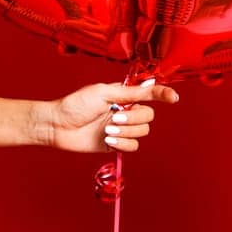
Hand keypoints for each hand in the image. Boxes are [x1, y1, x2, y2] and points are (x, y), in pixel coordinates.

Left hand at [37, 78, 179, 153]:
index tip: (173, 98)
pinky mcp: (115, 144)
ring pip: (142, 132)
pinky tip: (108, 140)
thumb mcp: (102, 93)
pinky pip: (133, 146)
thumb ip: (129, 92)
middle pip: (148, 116)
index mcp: (121, 96)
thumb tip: (150, 85)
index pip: (148, 94)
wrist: (58, 126)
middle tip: (113, 118)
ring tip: (106, 130)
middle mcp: (123, 111)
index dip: (162, 94)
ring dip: (126, 132)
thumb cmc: (75, 104)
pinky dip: (122, 144)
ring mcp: (120, 128)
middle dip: (133, 118)